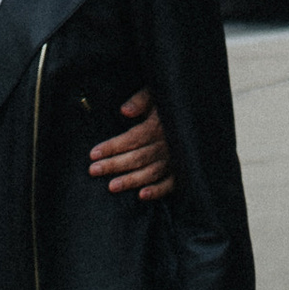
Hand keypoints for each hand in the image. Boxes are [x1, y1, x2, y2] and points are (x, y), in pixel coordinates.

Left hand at [90, 84, 173, 202]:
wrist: (194, 110)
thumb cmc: (169, 101)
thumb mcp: (155, 93)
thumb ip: (140, 100)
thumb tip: (124, 110)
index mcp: (157, 125)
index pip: (131, 138)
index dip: (112, 146)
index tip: (93, 154)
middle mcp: (165, 144)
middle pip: (136, 157)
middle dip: (114, 165)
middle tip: (93, 171)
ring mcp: (174, 159)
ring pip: (150, 172)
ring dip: (131, 180)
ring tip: (111, 187)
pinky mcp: (182, 170)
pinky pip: (170, 184)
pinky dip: (157, 191)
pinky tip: (141, 196)